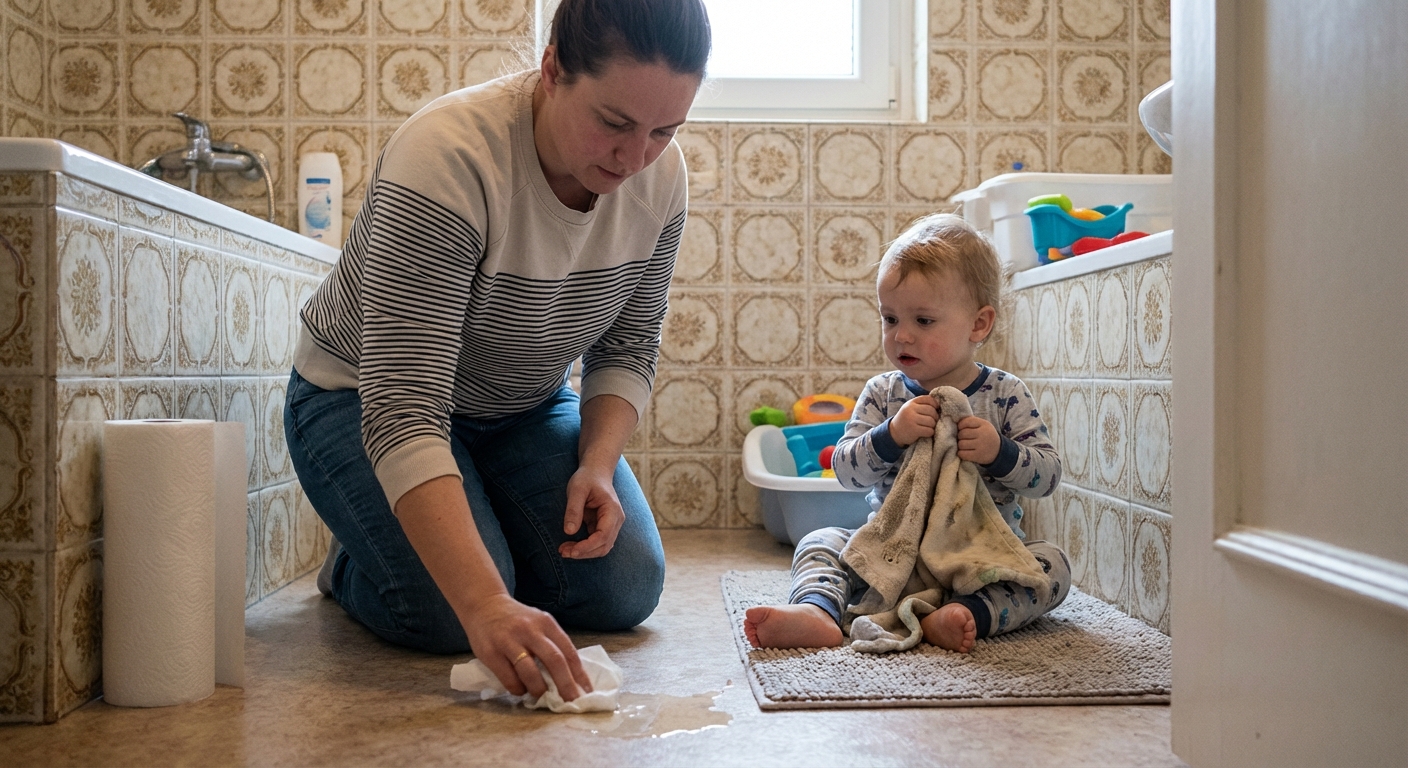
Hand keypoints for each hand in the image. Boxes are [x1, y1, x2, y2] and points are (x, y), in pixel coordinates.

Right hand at [463, 592, 591, 700]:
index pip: (568, 651)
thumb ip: (552, 644)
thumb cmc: (516, 620)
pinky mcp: (491, 653)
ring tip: (540, 696)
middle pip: (554, 660)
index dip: (579, 674)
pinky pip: (509, 678)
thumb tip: (570, 676)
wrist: (484, 605)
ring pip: (531, 672)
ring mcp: (509, 641)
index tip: (586, 692)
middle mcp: (530, 630)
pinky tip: (520, 689)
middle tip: (571, 702)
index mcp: (546, 623)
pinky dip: (518, 689)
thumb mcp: (538, 623)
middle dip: (565, 685)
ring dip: (539, 689)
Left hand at [559, 465, 624, 558]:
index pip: (603, 535)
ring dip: (584, 553)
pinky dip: (585, 548)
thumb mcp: (576, 490)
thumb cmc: (586, 478)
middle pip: (604, 545)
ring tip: (564, 550)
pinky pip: (597, 543)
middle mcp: (616, 520)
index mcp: (612, 510)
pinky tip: (570, 546)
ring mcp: (612, 525)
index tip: (571, 551)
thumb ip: (573, 510)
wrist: (596, 472)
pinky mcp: (604, 528)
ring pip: (602, 548)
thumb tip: (569, 532)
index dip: (588, 546)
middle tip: (563, 552)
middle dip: (584, 552)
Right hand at [889, 396, 937, 446]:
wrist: (894, 432)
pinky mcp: (913, 430)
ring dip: (932, 426)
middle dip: (935, 417)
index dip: (935, 404)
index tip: (936, 410)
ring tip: (928, 427)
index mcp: (911, 402)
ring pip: (931, 421)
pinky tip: (925, 433)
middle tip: (932, 421)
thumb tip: (939, 405)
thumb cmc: (907, 419)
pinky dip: (930, 433)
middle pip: (931, 411)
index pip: (928, 399)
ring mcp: (911, 420)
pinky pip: (929, 431)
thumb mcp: (911, 408)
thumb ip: (922, 405)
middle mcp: (910, 409)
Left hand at [956, 416, 1000, 464]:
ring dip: (960, 445)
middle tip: (964, 438)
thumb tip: (956, 421)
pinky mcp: (978, 456)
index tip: (961, 429)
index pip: (966, 422)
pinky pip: (962, 454)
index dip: (960, 425)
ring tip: (965, 445)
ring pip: (961, 444)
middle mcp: (983, 434)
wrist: (998, 451)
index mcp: (984, 424)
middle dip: (960, 436)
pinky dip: (961, 453)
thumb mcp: (983, 425)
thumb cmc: (986, 436)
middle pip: (962, 434)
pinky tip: (965, 452)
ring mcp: (981, 446)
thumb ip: (971, 421)